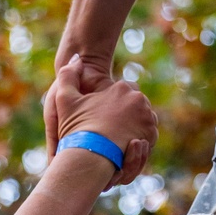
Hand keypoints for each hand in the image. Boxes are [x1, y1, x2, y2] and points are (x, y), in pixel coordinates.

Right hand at [52, 56, 156, 185]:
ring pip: (142, 123)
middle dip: (126, 119)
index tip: (104, 118)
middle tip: (111, 134)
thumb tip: (77, 59)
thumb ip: (68, 75)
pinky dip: (138, 146)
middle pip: (135, 108)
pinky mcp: (151, 136)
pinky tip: (122, 151)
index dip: (114, 105)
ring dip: (133, 131)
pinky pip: (147, 139)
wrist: (88, 156)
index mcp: (121, 88)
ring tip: (116, 144)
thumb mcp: (64, 99)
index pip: (124, 91)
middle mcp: (138, 99)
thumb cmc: (75, 129)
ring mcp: (147, 117)